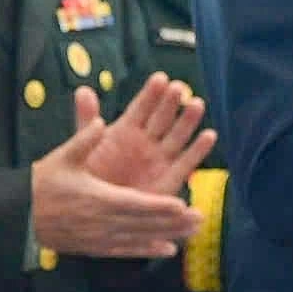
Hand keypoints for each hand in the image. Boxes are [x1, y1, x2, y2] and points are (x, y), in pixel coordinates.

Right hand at [32, 118, 202, 258]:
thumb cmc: (41, 184)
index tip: (181, 204)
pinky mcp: (94, 248)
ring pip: (139, 239)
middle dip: (173, 222)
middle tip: (199, 219)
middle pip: (144, 224)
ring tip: (191, 234)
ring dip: (167, 236)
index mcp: (97, 197)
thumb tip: (101, 121)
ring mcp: (99, 238)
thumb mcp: (62, 157)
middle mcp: (102, 221)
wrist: (19, 215)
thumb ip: (83, 139)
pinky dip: (147, 251)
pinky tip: (166, 250)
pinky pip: (126, 251)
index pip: (135, 203)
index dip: (159, 206)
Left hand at [78, 76, 214, 196]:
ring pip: (177, 136)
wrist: (100, 213)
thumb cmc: (93, 178)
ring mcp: (160, 158)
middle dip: (171, 103)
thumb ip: (87, 120)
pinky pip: (187, 163)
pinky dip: (198, 150)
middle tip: (179, 88)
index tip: (161, 78)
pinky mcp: (171, 178)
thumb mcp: (86, 147)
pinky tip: (209, 135)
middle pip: (162, 118)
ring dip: (188, 121)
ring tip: (196, 104)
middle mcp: (147, 141)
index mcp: (126, 130)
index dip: (151, 94)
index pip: (141, 107)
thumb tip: (83, 89)